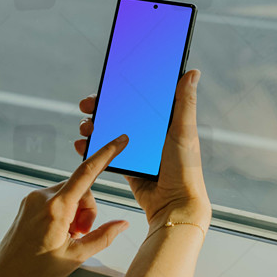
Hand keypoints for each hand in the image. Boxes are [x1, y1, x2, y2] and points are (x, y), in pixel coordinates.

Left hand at [0, 134, 130, 276]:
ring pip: (69, 195)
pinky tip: (58, 235)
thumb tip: (123, 223)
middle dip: (88, 211)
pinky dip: (64, 214)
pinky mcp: (28, 205)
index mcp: (56, 208)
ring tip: (67, 239)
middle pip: (81, 189)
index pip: (87, 172)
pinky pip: (56, 200)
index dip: (107, 154)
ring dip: (76, 214)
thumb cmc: (36, 274)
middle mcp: (42, 197)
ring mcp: (32, 199)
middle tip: (80, 236)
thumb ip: (103, 236)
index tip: (120, 140)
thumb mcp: (76, 257)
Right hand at [75, 69, 210, 232]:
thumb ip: (185, 102)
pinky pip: (107, 152)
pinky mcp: (128, 166)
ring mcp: (138, 149)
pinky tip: (83, 144)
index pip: (141, 97)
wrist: (174, 204)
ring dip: (95, 126)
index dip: (123, 88)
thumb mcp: (184, 131)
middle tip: (87, 105)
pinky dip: (94, 147)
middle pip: (122, 112)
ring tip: (86, 127)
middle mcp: (151, 132)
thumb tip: (193, 71)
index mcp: (166, 121)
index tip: (107, 82)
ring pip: (112, 131)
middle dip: (102, 107)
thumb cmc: (185, 168)